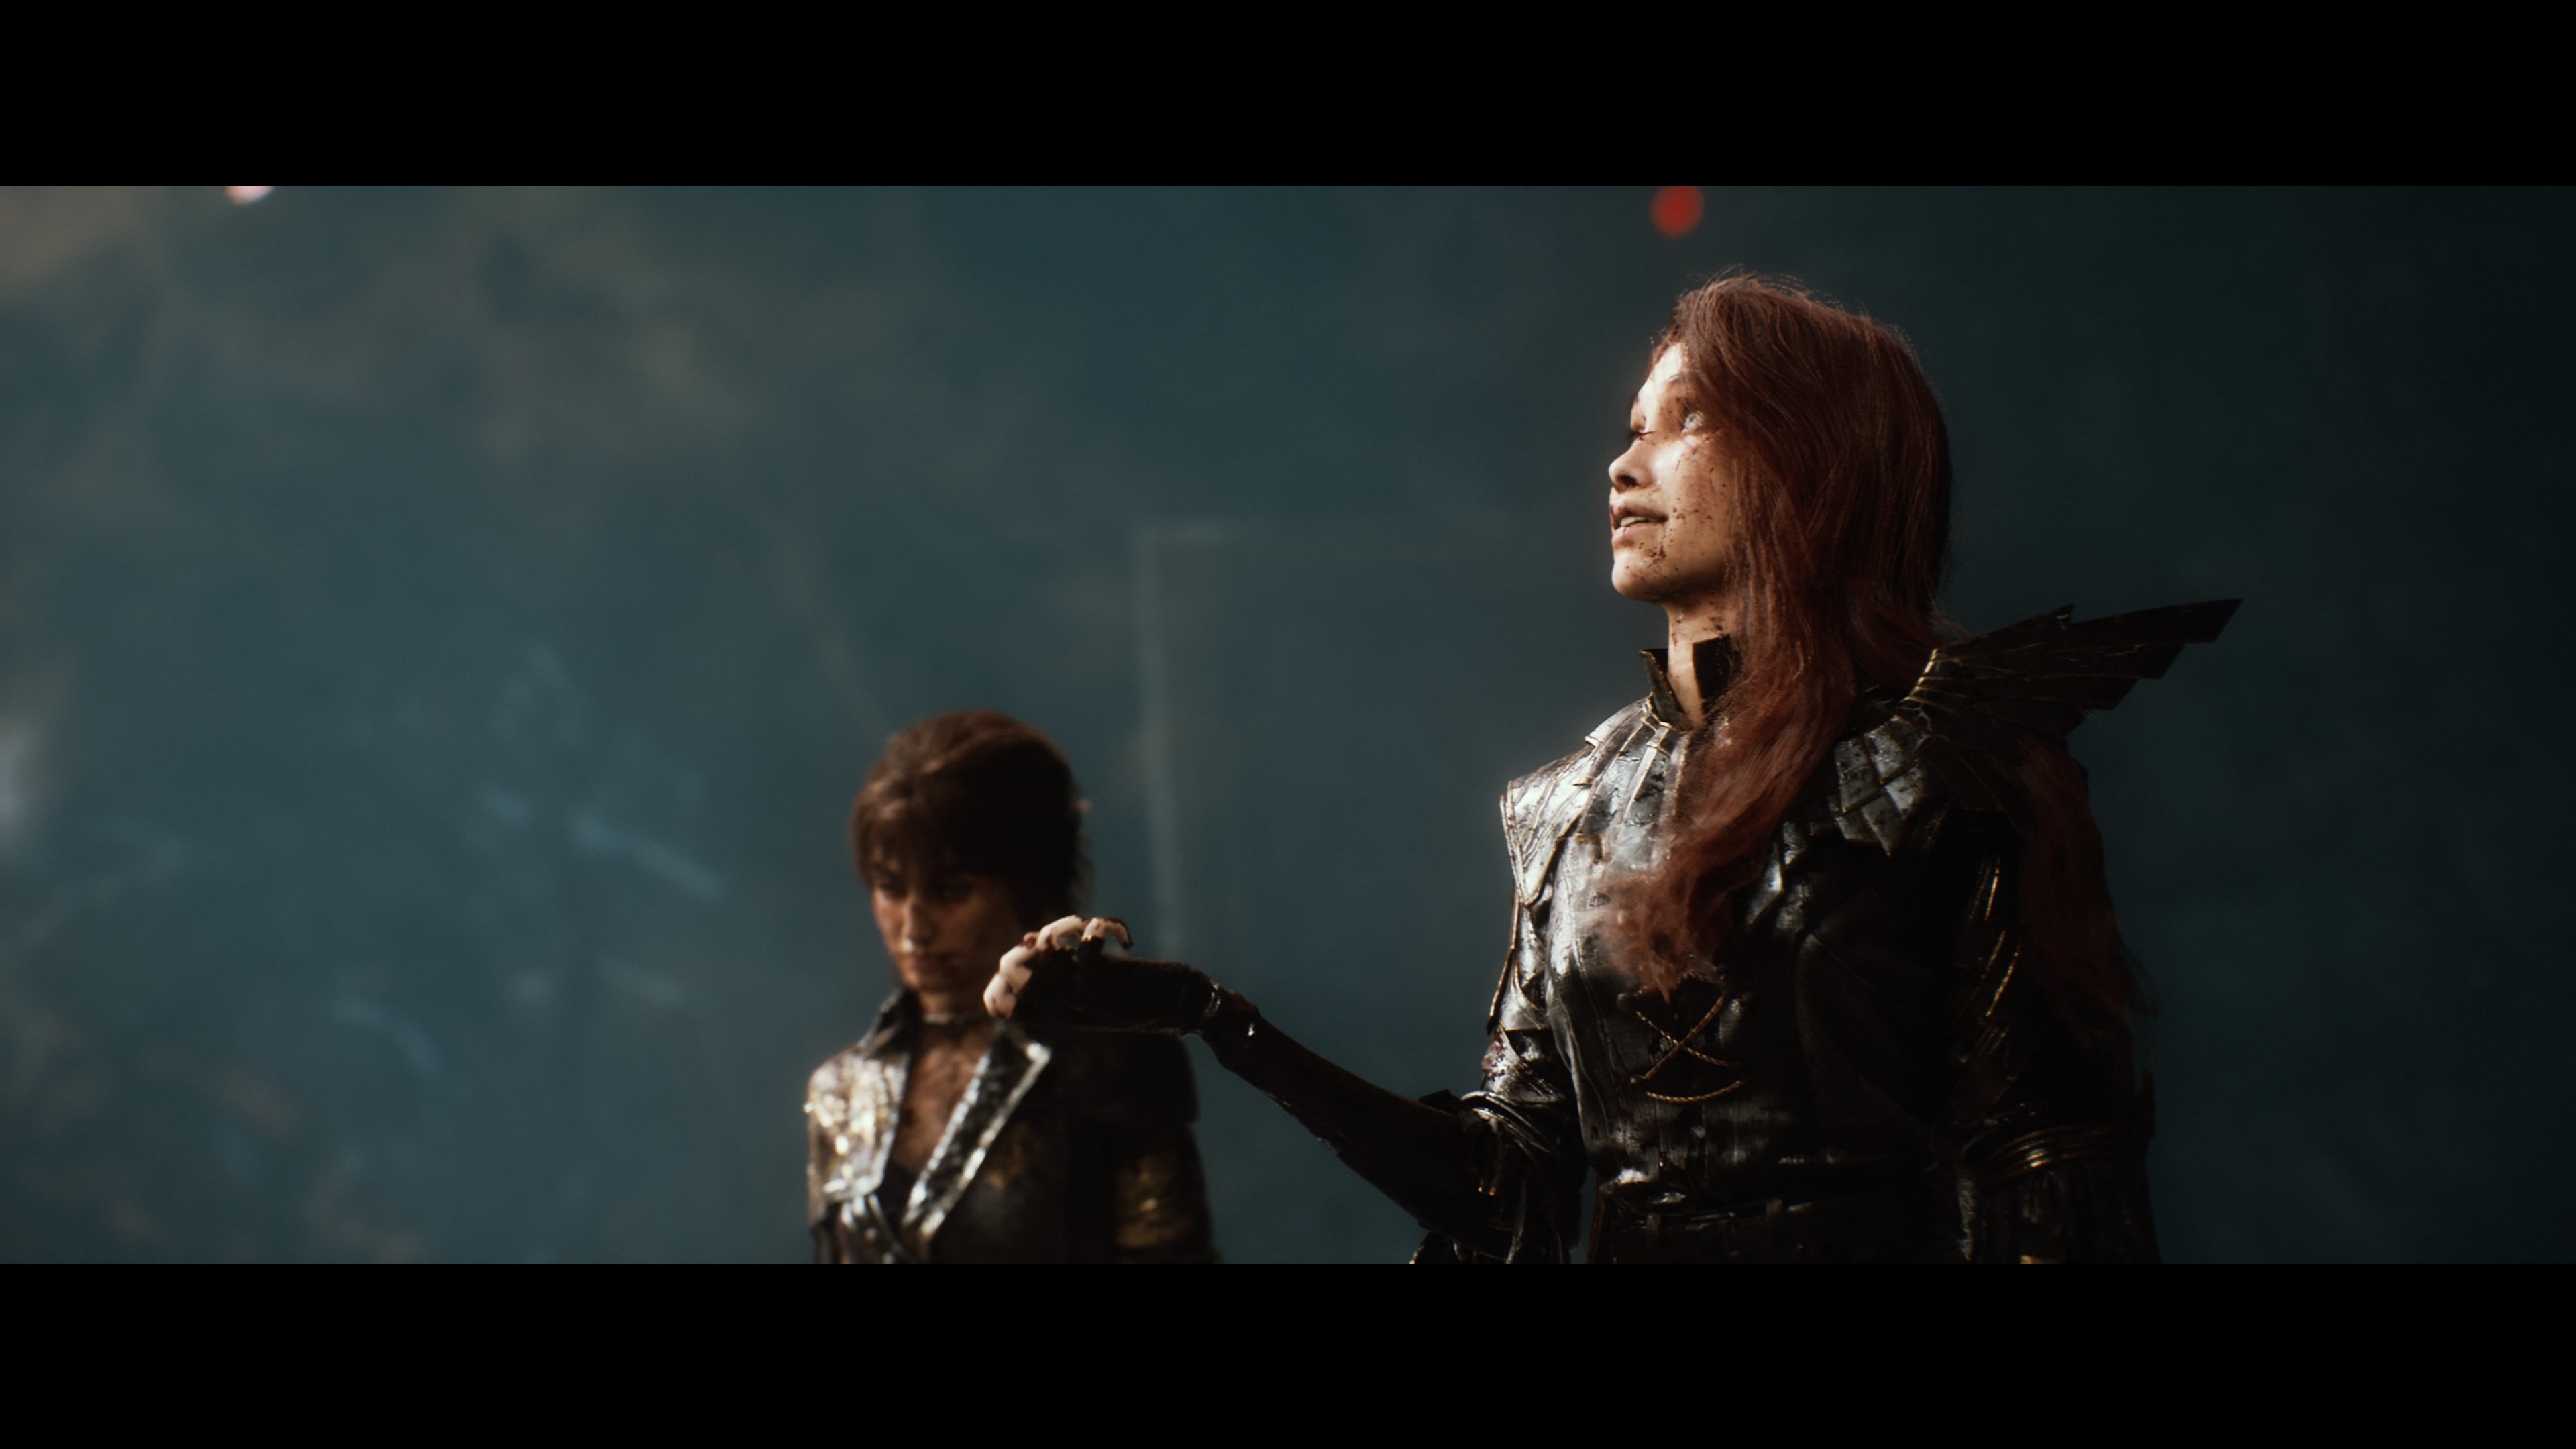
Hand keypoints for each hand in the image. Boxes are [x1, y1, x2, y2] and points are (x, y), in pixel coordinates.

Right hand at [984, 914, 1217, 1034]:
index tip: (1028, 964)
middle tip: (1053, 943)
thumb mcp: (1094, 989)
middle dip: (1023, 946)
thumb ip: (1063, 970)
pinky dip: (1103, 924)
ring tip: (1086, 927)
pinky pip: (1086, 940)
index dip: (997, 980)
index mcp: (1058, 1015)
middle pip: (1011, 971)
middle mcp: (1064, 1007)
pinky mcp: (1108, 977)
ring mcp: (1084, 994)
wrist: (1183, 1008)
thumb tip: (1030, 939)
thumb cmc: (1140, 997)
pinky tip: (1124, 935)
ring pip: (1043, 948)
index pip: (1001, 1007)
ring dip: (1063, 925)